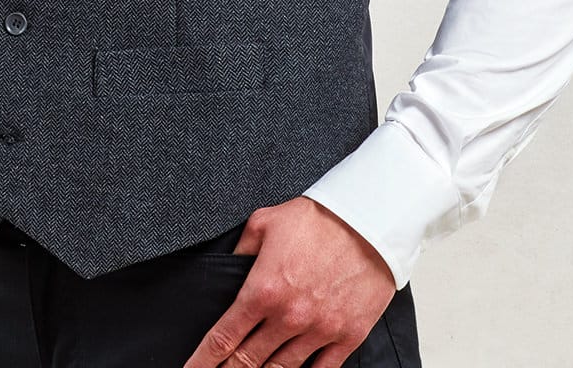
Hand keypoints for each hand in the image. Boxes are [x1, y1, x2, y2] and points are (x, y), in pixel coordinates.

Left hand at [180, 196, 395, 367]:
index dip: (203, 360)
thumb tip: (231, 268)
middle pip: (248, 362)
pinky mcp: (347, 336)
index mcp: (263, 289)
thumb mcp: (265, 222)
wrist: (369, 221)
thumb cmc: (318, 218)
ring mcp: (319, 331)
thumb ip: (242, 250)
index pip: (223, 338)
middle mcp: (288, 317)